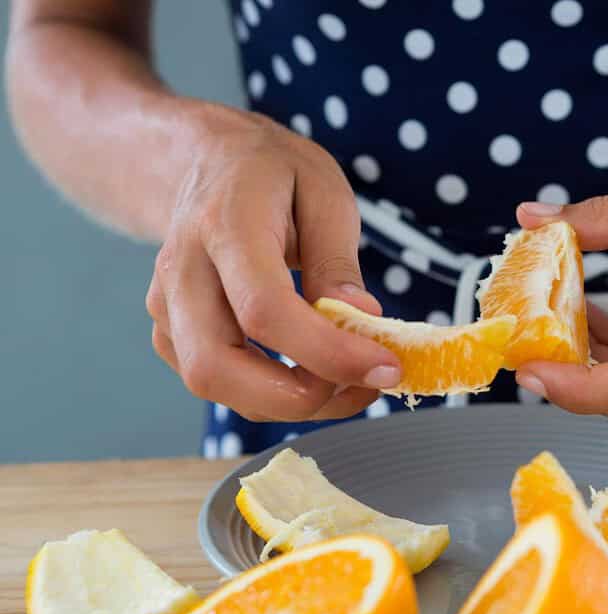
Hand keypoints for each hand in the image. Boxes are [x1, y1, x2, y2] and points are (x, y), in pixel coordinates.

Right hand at [146, 111, 399, 421]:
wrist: (202, 161)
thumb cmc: (270, 172)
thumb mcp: (324, 191)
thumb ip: (338, 258)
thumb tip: (360, 318)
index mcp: (225, 225)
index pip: (264, 309)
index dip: (326, 352)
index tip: (385, 366)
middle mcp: (182, 271)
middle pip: (215, 367)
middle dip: (297, 398)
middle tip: (364, 385)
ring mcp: (166, 307)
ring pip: (214, 386)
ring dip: (290, 402)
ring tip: (352, 381)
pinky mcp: (170, 333)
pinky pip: (219, 384)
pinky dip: (271, 394)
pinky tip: (315, 373)